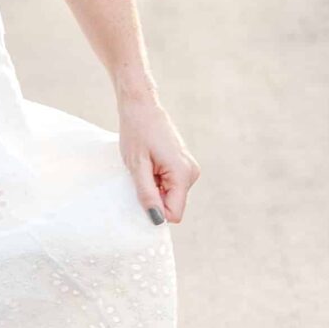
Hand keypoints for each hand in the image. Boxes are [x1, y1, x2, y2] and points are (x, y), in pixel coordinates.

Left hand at [118, 88, 198, 225]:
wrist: (142, 108)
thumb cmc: (137, 133)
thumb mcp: (137, 167)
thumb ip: (147, 194)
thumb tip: (156, 220)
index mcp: (183, 174)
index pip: (174, 213)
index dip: (156, 211)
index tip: (140, 194)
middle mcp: (192, 173)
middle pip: (173, 205)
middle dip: (155, 197)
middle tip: (141, 176)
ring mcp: (190, 169)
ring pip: (171, 196)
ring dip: (155, 188)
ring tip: (145, 167)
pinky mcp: (184, 166)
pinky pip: (171, 186)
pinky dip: (158, 181)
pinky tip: (150, 165)